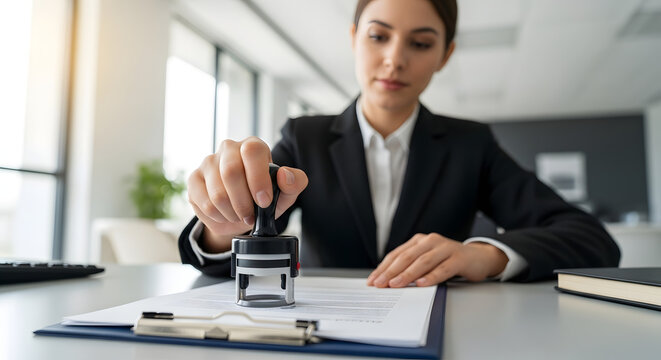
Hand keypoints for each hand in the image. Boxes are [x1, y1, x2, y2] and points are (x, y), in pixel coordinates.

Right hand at [187, 137, 307, 251]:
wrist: (242, 211)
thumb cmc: (265, 197)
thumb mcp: (285, 193)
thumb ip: (294, 182)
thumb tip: (284, 176)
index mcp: (253, 146)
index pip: (252, 152)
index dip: (258, 179)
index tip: (264, 202)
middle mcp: (229, 148)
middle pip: (231, 172)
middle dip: (243, 202)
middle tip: (251, 216)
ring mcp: (208, 162)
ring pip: (217, 192)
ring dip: (232, 213)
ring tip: (240, 216)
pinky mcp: (194, 179)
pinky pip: (204, 203)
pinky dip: (217, 217)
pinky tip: (225, 215)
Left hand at [366, 233, 507, 287]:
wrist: (478, 257)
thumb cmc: (449, 260)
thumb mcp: (428, 260)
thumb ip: (411, 267)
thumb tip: (388, 281)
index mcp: (420, 241)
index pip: (397, 254)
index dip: (383, 267)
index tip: (373, 280)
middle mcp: (431, 241)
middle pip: (407, 257)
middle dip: (391, 271)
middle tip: (380, 284)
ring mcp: (445, 248)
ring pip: (423, 262)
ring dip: (407, 274)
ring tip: (396, 284)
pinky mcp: (458, 258)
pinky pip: (443, 268)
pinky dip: (431, 276)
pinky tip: (422, 284)